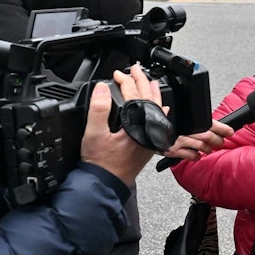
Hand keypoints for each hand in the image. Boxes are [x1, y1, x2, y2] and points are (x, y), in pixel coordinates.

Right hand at [80, 66, 162, 184]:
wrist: (105, 184)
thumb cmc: (100, 164)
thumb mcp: (93, 133)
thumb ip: (98, 109)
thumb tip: (102, 88)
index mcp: (137, 126)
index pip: (133, 95)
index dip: (125, 81)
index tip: (116, 74)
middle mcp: (148, 131)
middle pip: (149, 99)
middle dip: (142, 82)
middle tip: (135, 70)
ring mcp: (151, 138)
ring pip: (157, 110)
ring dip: (152, 94)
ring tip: (151, 82)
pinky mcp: (149, 145)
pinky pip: (158, 122)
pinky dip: (158, 111)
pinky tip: (160, 109)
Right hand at [163, 120, 233, 161]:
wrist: (148, 133)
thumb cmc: (166, 125)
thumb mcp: (178, 118)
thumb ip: (192, 121)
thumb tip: (210, 122)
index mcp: (189, 121)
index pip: (210, 123)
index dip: (222, 128)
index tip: (230, 131)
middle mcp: (185, 130)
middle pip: (208, 136)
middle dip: (217, 141)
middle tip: (220, 142)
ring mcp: (179, 141)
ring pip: (201, 146)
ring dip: (207, 149)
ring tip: (209, 149)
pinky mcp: (173, 150)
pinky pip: (189, 155)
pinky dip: (196, 156)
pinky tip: (197, 156)